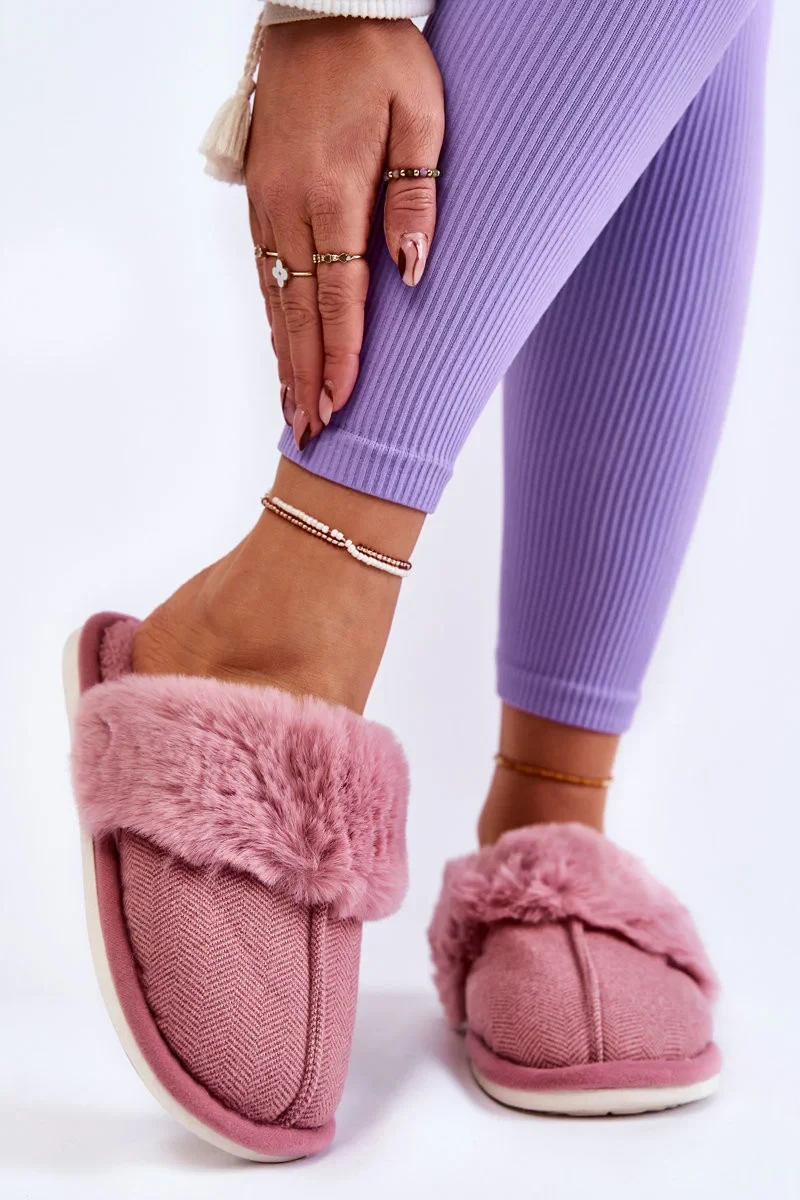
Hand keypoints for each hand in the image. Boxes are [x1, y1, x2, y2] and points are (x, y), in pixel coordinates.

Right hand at [245, 18, 444, 447]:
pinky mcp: (261, 196)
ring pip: (274, 299)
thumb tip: (411, 271)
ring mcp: (268, 204)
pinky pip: (265, 272)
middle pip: (298, 312)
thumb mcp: (420, 113)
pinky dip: (273, 319)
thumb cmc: (380, 55)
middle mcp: (289, 207)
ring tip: (293, 410)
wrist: (321, 5)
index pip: (337, 296)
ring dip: (285, 358)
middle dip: (307, 377)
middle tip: (311, 435)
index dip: (340, 357)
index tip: (341, 406)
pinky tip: (280, 348)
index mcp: (331, 191)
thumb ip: (414, 196)